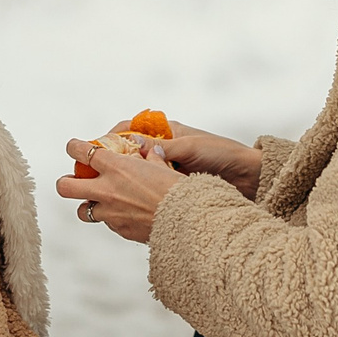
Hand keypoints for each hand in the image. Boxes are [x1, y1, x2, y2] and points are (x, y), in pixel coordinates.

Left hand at [55, 138, 183, 243]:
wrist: (186, 220)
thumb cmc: (177, 189)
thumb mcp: (163, 166)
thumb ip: (152, 158)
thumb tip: (152, 150)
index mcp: (116, 167)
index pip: (82, 152)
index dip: (74, 147)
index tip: (74, 147)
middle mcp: (107, 190)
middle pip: (66, 187)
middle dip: (65, 182)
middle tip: (72, 181)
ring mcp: (110, 213)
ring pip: (82, 212)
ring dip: (87, 206)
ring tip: (98, 202)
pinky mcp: (119, 229)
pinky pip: (107, 223)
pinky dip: (111, 218)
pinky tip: (126, 214)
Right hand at [106, 118, 263, 201]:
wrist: (248, 177)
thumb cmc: (223, 154)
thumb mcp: (193, 148)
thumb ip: (166, 149)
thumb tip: (138, 148)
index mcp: (165, 133)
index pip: (129, 130)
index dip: (109, 138)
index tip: (94, 149)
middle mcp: (161, 151)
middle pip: (125, 154)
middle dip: (106, 163)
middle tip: (89, 174)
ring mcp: (165, 170)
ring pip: (133, 176)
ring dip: (118, 183)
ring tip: (102, 193)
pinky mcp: (170, 188)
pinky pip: (146, 191)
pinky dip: (134, 196)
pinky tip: (123, 206)